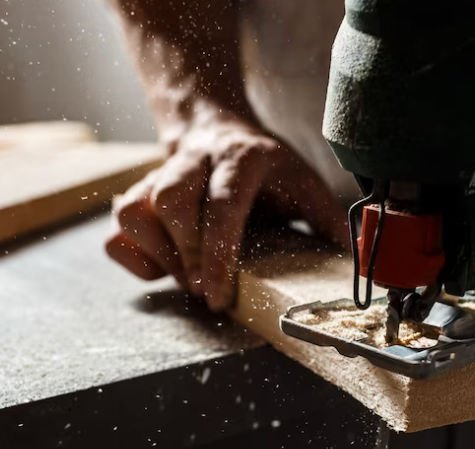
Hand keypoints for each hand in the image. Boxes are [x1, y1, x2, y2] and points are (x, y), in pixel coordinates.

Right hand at [106, 108, 346, 310]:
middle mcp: (194, 161)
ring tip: (188, 279)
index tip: (218, 294)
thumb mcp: (302, 182)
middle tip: (205, 290)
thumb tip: (356, 261)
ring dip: (158, 256)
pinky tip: (163, 269)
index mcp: (241, 158)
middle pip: (170, 201)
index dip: (218, 253)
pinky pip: (118, 230)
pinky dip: (134, 257)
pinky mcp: (137, 193)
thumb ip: (326, 218)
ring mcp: (159, 174)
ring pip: (134, 211)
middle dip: (185, 256)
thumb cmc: (263, 169)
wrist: (215, 128)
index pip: (222, 205)